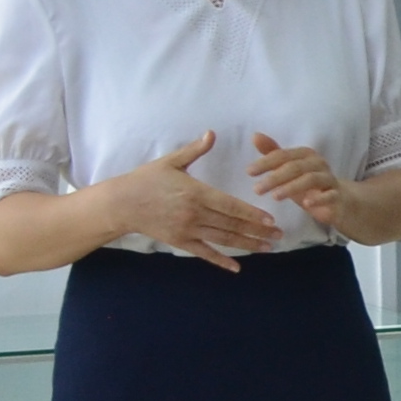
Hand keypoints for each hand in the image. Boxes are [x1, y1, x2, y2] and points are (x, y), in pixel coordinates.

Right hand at [96, 134, 284, 270]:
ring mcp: (187, 230)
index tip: (271, 219)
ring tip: (267, 248)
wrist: (121, 203)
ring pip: (223, 239)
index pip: (231, 205)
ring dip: (247, 245)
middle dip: (258, 231)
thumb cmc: (146, 180)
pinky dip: (221, 261)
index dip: (252, 214)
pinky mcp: (180, 241)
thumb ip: (195, 150)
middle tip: (279, 236)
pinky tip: (236, 268)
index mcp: (196, 192)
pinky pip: (204, 253)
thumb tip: (212, 133)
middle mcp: (195, 213)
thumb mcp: (171, 162)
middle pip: (233, 224)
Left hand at [249, 131, 352, 239]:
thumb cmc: (309, 184)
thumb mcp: (289, 170)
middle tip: (256, 189)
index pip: (283, 155)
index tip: (249, 172)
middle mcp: (318, 163)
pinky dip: (319, 198)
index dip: (265, 162)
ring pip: (311, 179)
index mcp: (305, 155)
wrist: (340, 201)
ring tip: (275, 197)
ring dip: (291, 187)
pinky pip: (330, 195)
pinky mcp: (338, 195)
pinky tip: (306, 204)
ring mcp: (329, 179)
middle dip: (275, 177)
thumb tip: (255, 136)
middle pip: (295, 166)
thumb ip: (273, 154)